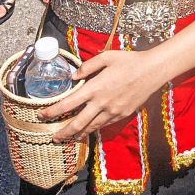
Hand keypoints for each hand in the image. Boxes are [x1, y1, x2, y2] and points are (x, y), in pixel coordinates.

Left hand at [40, 48, 162, 140]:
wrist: (152, 71)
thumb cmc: (129, 61)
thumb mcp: (106, 57)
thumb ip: (87, 66)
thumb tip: (73, 77)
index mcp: (94, 88)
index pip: (68, 104)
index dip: (52, 112)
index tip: (42, 115)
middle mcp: (101, 103)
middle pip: (77, 124)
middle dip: (63, 132)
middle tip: (53, 137)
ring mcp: (112, 111)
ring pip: (91, 128)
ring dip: (77, 134)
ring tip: (69, 137)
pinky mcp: (122, 115)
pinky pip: (104, 125)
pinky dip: (94, 129)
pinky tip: (89, 129)